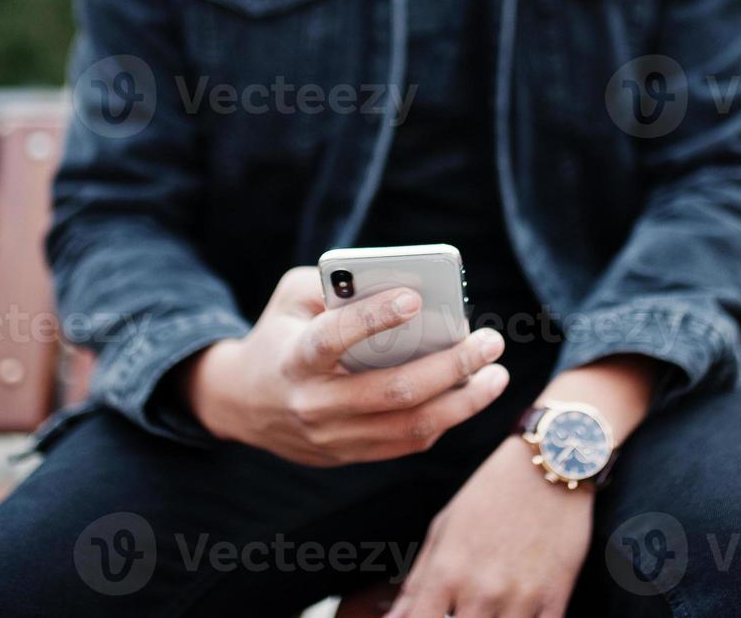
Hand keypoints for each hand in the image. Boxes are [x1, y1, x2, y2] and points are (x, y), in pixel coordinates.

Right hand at [181, 266, 508, 465]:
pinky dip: (444, 420)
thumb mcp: (292, 296)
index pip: (334, 339)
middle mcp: (313, 403)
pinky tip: (468, 395)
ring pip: (410, 426)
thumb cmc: (283, 332)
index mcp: (294, 357)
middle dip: (451, 365)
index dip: (374, 317)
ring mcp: (333, 437)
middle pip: (393, 390)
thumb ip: (336, 284)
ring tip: (496, 375)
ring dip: (463, 402)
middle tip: (490, 341)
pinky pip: (407, 443)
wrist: (244, 401)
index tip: (415, 296)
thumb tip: (401, 284)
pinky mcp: (348, 455)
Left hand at [389, 437, 592, 616]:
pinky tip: (516, 612)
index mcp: (447, 572)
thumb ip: (417, 580)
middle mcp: (481, 590)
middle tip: (460, 608)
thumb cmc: (491, 492)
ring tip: (486, 610)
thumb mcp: (443, 528)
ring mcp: (521, 597)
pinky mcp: (555, 597)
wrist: (547, 465)